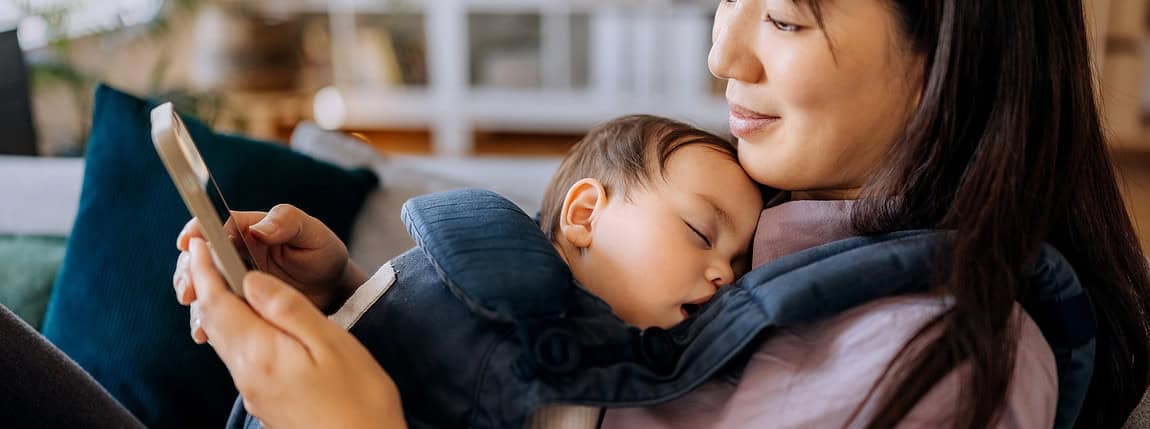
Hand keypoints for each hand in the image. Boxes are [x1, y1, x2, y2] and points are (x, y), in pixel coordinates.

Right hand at [173, 204, 367, 312]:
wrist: (333, 291)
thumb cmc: (322, 254)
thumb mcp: (312, 233)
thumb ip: (286, 222)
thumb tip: (258, 229)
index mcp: (247, 228)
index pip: (213, 224)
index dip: (197, 231)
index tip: (187, 241)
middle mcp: (233, 253)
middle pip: (198, 257)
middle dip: (188, 271)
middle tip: (189, 289)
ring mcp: (231, 279)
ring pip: (200, 285)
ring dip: (194, 299)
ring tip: (198, 312)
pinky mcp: (236, 303)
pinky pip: (214, 311)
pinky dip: (206, 321)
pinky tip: (205, 334)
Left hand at [187, 237, 405, 428]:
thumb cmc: (359, 398)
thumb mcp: (331, 342)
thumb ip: (288, 308)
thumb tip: (252, 280)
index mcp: (260, 353)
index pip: (217, 301)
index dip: (204, 268)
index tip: (198, 240)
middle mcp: (246, 373)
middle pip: (212, 320)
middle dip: (204, 283)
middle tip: (204, 251)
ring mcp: (252, 389)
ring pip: (222, 338)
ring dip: (217, 305)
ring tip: (223, 278)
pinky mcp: (263, 399)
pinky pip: (237, 355)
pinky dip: (234, 327)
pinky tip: (251, 320)